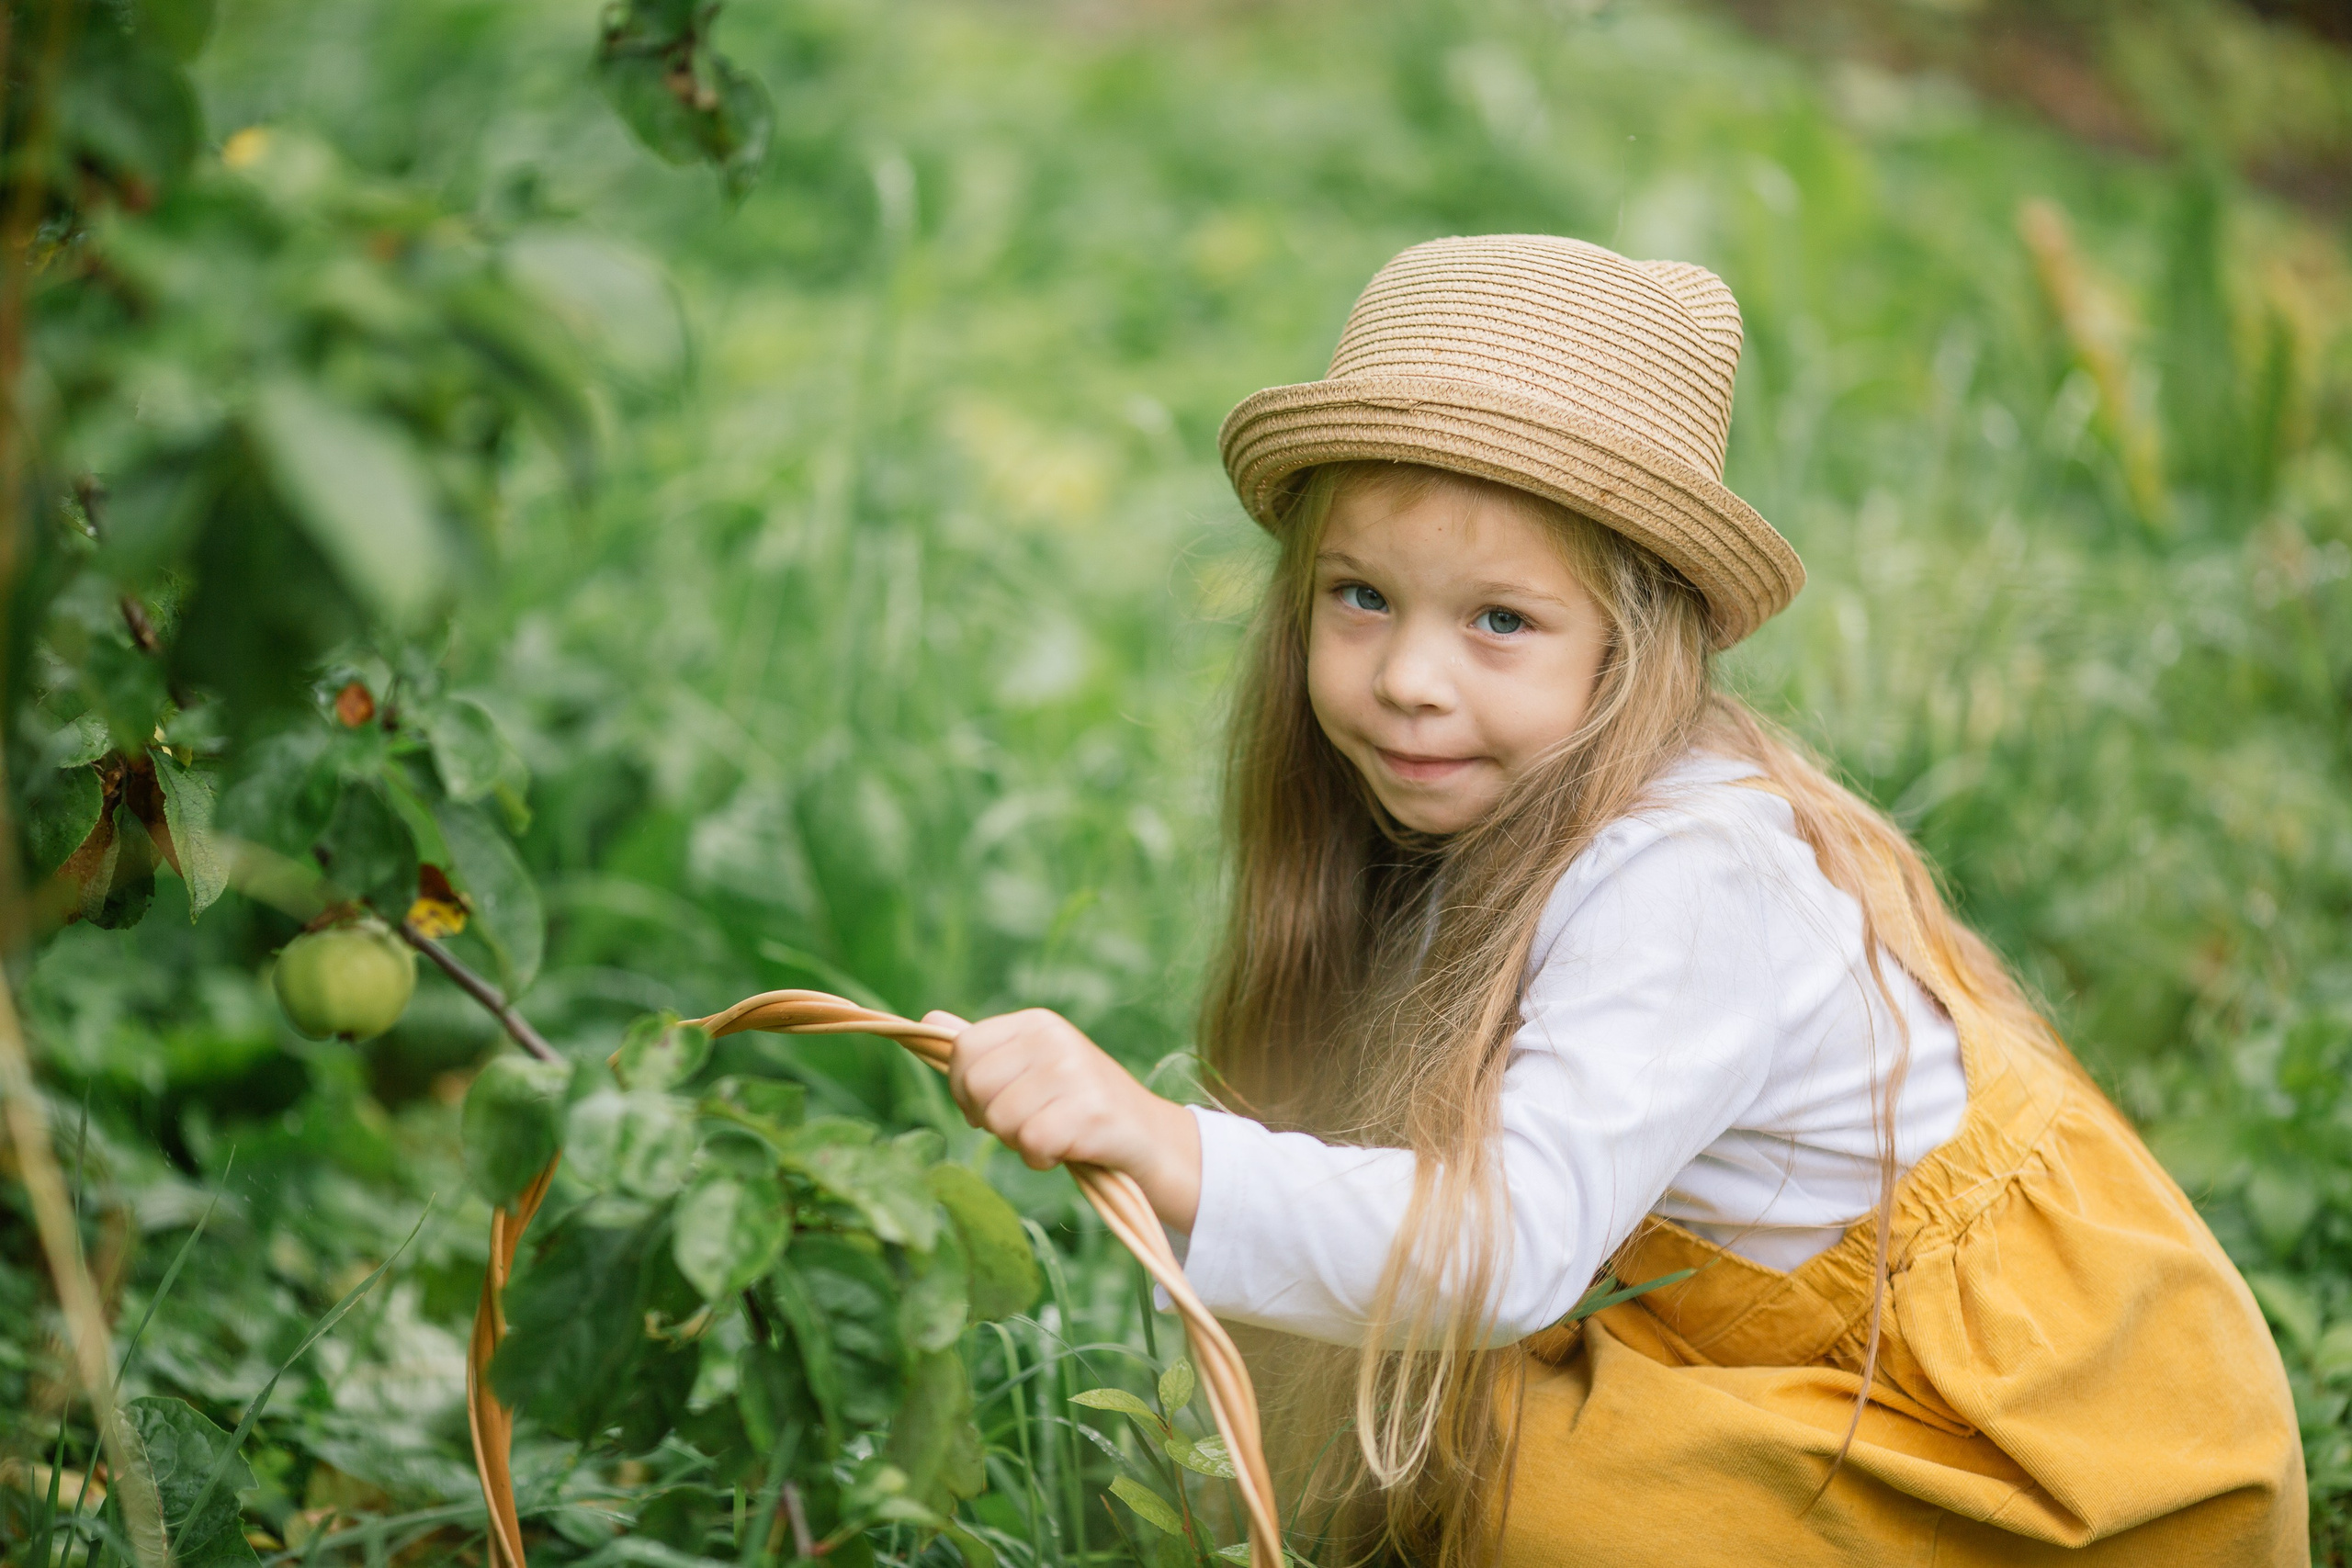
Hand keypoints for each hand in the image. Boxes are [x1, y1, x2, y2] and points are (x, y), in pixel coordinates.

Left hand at [932, 1007, 1201, 1231]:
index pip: (964, 1049)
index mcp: (1036, 1022)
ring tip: (1050, 1135)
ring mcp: (1073, 1071)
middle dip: (991, 1118)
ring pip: (1000, 1119)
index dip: (965, 1089)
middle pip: (975, 1084)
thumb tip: (926, 1020)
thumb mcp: (1032, 1068)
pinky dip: (1042, 1158)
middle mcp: (1054, 1037)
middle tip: (1026, 1124)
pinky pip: (1031, 1144)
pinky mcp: (1090, 1111)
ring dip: (1019, 1142)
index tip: (991, 1106)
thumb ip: (983, 1048)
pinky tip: (1066, 1149)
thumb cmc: (1080, 1107)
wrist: (1147, 1138)